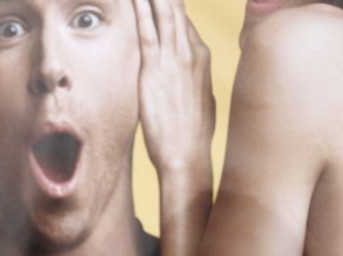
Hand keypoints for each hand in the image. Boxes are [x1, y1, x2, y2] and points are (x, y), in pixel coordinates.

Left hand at [134, 0, 214, 173]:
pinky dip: (141, 10)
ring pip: (164, 13)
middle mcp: (191, 52)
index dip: (171, 4)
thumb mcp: (200, 101)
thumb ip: (193, 83)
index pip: (183, 21)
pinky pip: (147, 31)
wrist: (187, 154)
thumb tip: (189, 79)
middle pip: (176, 9)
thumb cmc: (192, 135)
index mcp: (201, 58)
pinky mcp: (155, 70)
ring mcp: (174, 59)